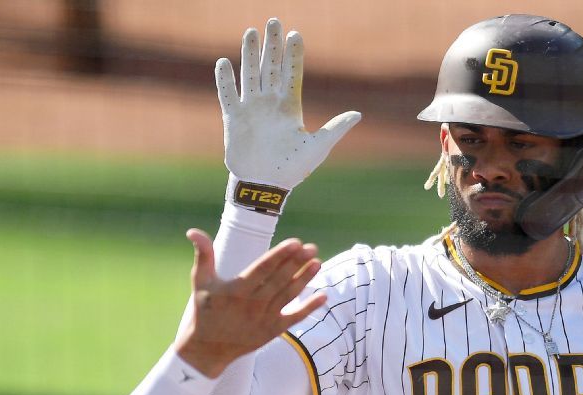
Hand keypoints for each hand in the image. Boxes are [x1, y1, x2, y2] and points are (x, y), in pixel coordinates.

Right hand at [176, 228, 325, 377]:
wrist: (206, 350)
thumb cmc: (204, 311)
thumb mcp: (200, 282)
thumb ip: (203, 255)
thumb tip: (192, 231)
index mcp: (237, 289)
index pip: (263, 268)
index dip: (280, 255)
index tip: (296, 242)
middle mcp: (253, 303)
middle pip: (280, 279)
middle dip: (297, 263)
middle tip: (311, 247)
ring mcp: (264, 318)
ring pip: (289, 295)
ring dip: (305, 279)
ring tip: (317, 262)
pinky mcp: (272, 331)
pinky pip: (294, 317)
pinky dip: (309, 308)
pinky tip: (323, 296)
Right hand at [217, 18, 360, 191]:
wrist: (264, 186)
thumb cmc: (292, 170)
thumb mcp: (317, 148)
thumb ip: (335, 129)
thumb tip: (358, 114)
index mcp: (290, 107)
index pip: (292, 73)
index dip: (293, 54)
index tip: (295, 34)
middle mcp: (270, 103)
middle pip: (271, 66)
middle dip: (272, 44)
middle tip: (273, 21)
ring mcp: (251, 109)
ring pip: (250, 74)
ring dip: (250, 54)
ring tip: (251, 32)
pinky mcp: (233, 119)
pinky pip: (228, 95)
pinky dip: (225, 80)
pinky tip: (224, 62)